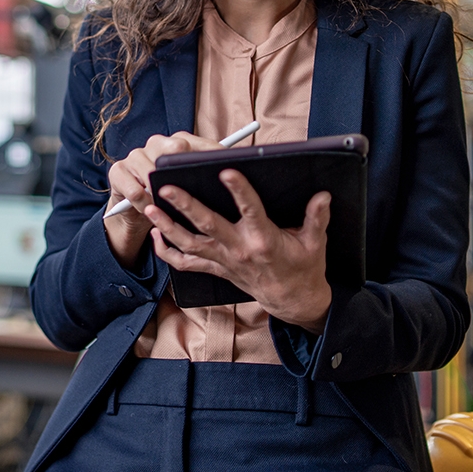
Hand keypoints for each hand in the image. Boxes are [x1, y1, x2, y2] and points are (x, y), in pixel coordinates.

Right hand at [104, 132, 221, 268]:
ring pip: (152, 171)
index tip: (230, 168)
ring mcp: (136, 155)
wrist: (136, 210)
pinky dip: (143, 203)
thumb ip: (208, 178)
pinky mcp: (118, 171)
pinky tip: (150, 210)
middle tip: (192, 189)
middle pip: (174, 149)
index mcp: (178, 142)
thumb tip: (243, 177)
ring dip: (160, 192)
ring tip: (168, 206)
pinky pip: (134, 189)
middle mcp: (157, 143)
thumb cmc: (171, 197)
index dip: (214, 155)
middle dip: (183, 170)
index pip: (200, 143)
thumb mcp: (191, 187)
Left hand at [144, 169, 332, 332]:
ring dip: (167, 226)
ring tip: (150, 207)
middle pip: (207, 226)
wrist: (292, 300)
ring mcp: (224, 261)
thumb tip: (322, 195)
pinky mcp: (217, 269)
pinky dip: (168, 251)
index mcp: (263, 240)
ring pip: (189, 244)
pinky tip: (156, 236)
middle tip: (167, 187)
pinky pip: (186, 263)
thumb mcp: (315, 243)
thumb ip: (316, 217)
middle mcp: (239, 250)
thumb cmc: (304, 268)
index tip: (226, 171)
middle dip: (186, 206)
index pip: (250, 210)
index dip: (239, 190)